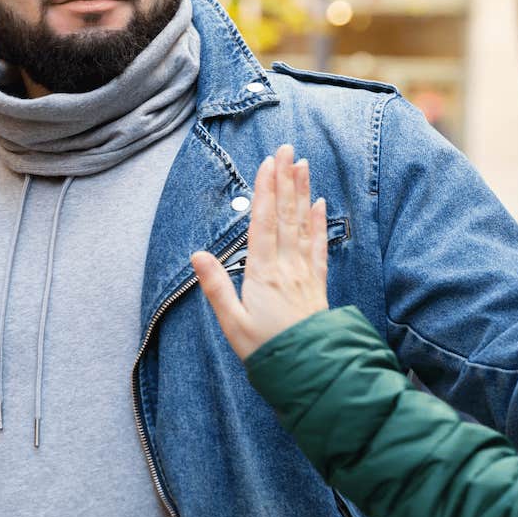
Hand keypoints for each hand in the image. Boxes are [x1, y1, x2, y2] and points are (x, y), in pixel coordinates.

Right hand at [191, 144, 328, 359]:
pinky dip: (319, 223)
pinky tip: (320, 203)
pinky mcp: (317, 281)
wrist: (309, 368)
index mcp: (262, 272)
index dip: (266, 191)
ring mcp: (304, 271)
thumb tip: (197, 254)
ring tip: (303, 164)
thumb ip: (215, 287)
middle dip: (285, 179)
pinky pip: (319, 246)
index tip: (268, 163)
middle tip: (287, 148)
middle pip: (285, 214)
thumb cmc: (266, 349)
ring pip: (303, 223)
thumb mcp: (232, 322)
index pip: (264, 222)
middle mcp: (286, 264)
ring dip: (302, 192)